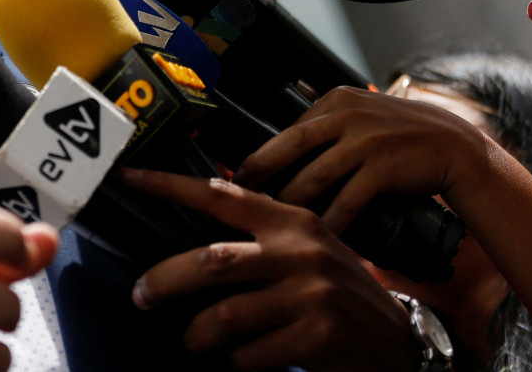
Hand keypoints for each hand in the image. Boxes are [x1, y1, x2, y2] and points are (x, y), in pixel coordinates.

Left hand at [124, 169, 420, 371]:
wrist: (400, 344)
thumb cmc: (339, 294)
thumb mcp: (308, 248)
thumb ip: (261, 233)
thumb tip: (194, 233)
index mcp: (292, 221)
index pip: (222, 195)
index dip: (171, 185)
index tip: (130, 178)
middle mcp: (301, 251)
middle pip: (210, 261)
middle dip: (165, 280)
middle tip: (142, 295)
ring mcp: (311, 294)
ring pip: (224, 314)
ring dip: (198, 334)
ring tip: (195, 340)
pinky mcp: (317, 336)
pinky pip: (250, 353)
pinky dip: (236, 361)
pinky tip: (243, 359)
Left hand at [232, 86, 491, 231]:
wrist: (457, 147)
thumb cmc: (403, 134)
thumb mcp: (363, 113)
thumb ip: (329, 125)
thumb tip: (285, 149)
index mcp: (337, 100)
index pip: (290, 127)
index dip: (264, 152)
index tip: (243, 172)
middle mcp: (347, 114)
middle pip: (290, 144)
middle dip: (260, 170)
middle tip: (239, 191)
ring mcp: (366, 140)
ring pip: (315, 174)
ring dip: (291, 199)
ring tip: (273, 217)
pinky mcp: (384, 167)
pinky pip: (348, 199)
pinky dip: (331, 218)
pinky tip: (318, 232)